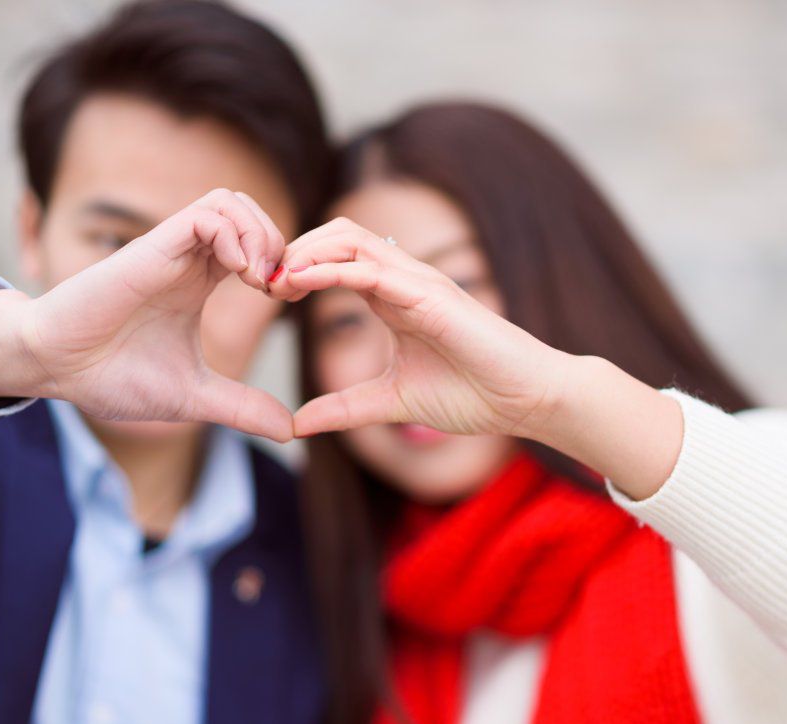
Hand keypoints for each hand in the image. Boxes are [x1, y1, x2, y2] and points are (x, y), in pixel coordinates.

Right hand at [0, 189, 293, 441]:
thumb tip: (290, 430)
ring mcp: (171, 251)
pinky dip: (232, 234)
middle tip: (279, 288)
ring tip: (259, 280)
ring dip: (259, 233)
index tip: (288, 301)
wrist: (58, 370)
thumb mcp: (195, 396)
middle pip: (250, 213)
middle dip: (279, 243)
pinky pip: (205, 214)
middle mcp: (189, 260)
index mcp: (200, 282)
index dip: (285, 264)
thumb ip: (242, 408)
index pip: (257, 245)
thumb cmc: (113, 376)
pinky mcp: (152, 250)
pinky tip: (238, 273)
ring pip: (230, 202)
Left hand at [271, 217, 573, 439]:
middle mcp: (404, 281)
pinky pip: (372, 270)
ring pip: (350, 240)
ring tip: (273, 279)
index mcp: (393, 298)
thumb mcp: (390, 402)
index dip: (297, 268)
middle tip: (261, 280)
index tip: (264, 293)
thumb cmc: (473, 394)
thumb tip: (298, 423)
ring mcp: (418, 283)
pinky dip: (330, 269)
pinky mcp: (432, 296)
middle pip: (337, 235)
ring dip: (306, 252)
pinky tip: (300, 282)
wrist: (525, 399)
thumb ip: (345, 408)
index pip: (336, 260)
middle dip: (294, 250)